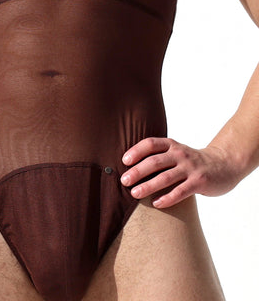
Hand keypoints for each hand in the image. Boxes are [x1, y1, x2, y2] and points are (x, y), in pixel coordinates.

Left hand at [120, 137, 241, 207]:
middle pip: (155, 162)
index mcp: (171, 145)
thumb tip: (129, 168)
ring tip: (135, 193)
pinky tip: (156, 203)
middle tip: (124, 181)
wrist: (223, 164)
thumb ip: (158, 156)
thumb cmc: (190, 161)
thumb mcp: (175, 152)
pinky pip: (181, 191)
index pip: (150, 144)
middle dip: (138, 171)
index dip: (136, 151)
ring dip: (148, 186)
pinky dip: (167, 198)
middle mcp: (180, 154)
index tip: (124, 161)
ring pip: (166, 177)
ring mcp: (190, 168)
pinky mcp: (199, 182)